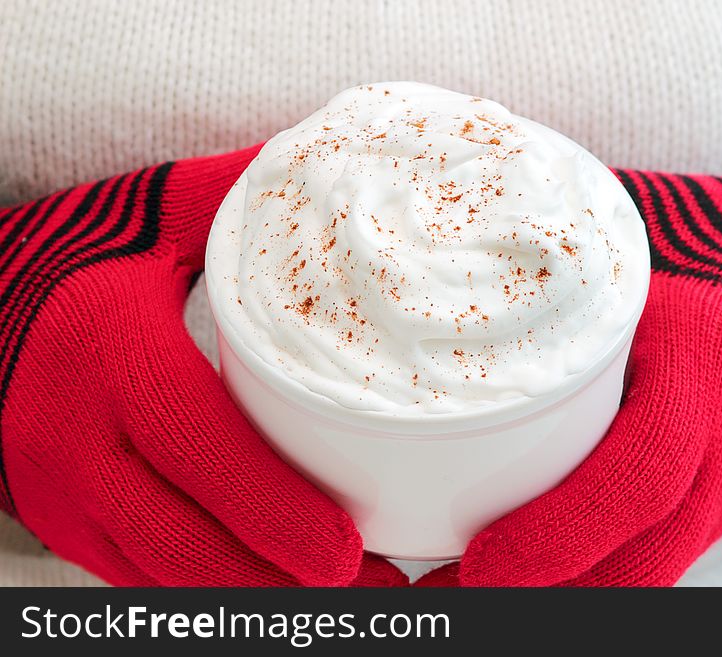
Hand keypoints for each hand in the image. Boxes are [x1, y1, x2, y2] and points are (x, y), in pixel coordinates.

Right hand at [0, 147, 403, 585]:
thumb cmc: (78, 257)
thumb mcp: (153, 214)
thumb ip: (237, 193)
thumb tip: (332, 168)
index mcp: (112, 352)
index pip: (194, 446)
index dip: (268, 508)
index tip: (343, 550)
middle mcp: (77, 436)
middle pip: (181, 541)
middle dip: (276, 582)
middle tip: (369, 586)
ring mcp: (63, 492)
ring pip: (161, 579)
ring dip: (253, 604)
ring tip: (346, 601)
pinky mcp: (65, 522)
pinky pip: (140, 579)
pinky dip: (209, 598)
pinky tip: (272, 594)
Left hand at [418, 171, 721, 586]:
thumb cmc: (691, 275)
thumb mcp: (633, 265)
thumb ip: (559, 271)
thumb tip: (439, 257)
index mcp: (701, 376)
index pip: (640, 477)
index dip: (561, 531)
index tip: (476, 562)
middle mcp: (720, 454)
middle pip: (642, 559)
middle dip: (544, 590)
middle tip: (448, 591)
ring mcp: (720, 494)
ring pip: (644, 576)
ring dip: (556, 597)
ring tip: (463, 594)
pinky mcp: (706, 512)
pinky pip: (648, 563)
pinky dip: (584, 581)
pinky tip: (516, 579)